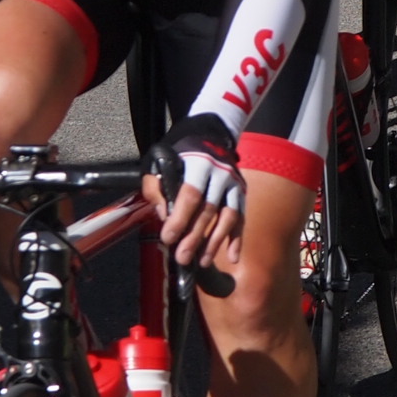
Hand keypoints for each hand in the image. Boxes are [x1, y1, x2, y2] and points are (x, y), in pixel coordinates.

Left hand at [146, 115, 244, 270]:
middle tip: (182, 258)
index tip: (168, 238)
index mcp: (198, 164)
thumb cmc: (179, 153)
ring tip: (202, 262)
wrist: (210, 134)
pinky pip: (241, 218)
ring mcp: (234, 183)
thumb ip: (155, 186)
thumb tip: (163, 215)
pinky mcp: (241, 192)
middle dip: (195, 237)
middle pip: (208, 210)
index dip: (180, 218)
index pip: (190, 195)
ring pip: (228, 217)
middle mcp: (220, 174)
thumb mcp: (158, 161)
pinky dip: (237, 238)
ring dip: (215, 242)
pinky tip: (233, 257)